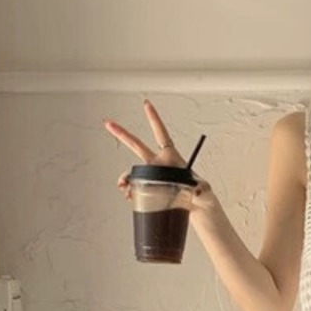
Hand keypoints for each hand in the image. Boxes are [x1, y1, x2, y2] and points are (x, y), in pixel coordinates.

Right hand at [103, 100, 220, 224]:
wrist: (193, 206)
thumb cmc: (199, 193)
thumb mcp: (203, 189)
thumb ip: (201, 188)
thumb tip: (197, 189)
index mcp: (171, 157)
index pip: (161, 133)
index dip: (154, 119)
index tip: (147, 104)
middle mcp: (158, 163)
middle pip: (136, 145)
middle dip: (122, 133)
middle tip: (108, 123)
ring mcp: (151, 175)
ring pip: (132, 171)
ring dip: (125, 178)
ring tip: (126, 189)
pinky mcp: (147, 186)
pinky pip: (133, 184)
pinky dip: (129, 189)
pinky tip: (130, 196)